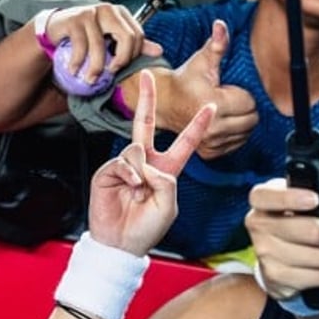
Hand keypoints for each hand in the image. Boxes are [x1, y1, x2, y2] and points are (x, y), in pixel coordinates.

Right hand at [45, 3, 162, 83]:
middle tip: (110, 73)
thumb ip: (135, 45)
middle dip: (121, 60)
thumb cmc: (90, 35)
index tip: (120, 67)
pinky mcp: (74, 19)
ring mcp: (91, 12)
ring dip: (95, 67)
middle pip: (126, 37)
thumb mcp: (113, 39)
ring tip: (90, 79)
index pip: (138, 36)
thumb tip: (159, 51)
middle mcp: (109, 10)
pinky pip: (81, 45)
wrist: (58, 27)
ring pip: (101, 45)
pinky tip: (74, 70)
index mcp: (122, 13)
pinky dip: (78, 62)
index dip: (132, 55)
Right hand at [89, 70, 214, 255]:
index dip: (198, 125)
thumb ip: (166, 182)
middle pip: (147, 125)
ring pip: (137, 149)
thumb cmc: (147, 228)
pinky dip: (130, 175)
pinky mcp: (108, 171)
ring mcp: (127, 165)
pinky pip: (123, 162)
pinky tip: (130, 189)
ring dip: (142, 172)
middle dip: (148, 99)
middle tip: (147, 74)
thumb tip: (147, 163)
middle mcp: (147, 163)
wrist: (120, 243)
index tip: (210, 105)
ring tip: (139, 192)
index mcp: (167, 170)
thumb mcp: (168, 205)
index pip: (184, 142)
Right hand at [169, 19, 258, 158]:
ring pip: (247, 132)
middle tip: (227, 99)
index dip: (241, 93)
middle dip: (244, 107)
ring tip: (223, 110)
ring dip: (240, 121)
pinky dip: (234, 133)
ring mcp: (211, 143)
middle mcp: (213, 127)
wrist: (165, 104)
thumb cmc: (186, 80)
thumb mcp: (202, 60)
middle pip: (252, 119)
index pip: (250, 103)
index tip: (225, 90)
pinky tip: (221, 122)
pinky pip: (238, 143)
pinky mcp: (210, 153)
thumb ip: (217, 44)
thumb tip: (221, 25)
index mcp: (214, 104)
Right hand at [245, 158, 318, 300]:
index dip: (290, 198)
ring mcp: (265, 254)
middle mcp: (258, 226)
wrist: (294, 263)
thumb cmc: (305, 222)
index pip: (264, 196)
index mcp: (263, 201)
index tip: (313, 199)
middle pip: (310, 230)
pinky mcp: (276, 278)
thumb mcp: (315, 200)